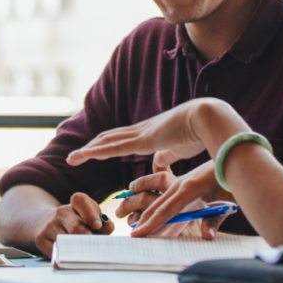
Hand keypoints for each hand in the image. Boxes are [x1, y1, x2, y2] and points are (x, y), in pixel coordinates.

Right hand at [34, 192, 114, 255]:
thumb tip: (108, 226)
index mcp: (75, 204)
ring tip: (83, 252)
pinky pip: (57, 252)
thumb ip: (103, 223)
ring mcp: (49, 225)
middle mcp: (61, 212)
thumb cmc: (78, 224)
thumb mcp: (91, 220)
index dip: (90, 213)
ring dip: (78, 250)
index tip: (97, 225)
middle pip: (77, 227)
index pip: (80, 200)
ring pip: (67, 242)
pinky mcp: (40, 238)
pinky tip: (69, 254)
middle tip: (94, 248)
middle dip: (88, 240)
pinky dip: (66, 256)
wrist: (47, 224)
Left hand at [67, 98, 242, 168]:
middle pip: (109, 138)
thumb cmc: (201, 133)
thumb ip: (167, 155)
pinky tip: (85, 154)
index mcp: (150, 133)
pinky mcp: (144, 140)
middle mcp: (141, 130)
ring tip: (72, 158)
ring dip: (88, 150)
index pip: (122, 138)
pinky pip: (115, 147)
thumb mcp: (179, 148)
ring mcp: (141, 134)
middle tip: (74, 156)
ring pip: (107, 142)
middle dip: (91, 147)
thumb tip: (158, 164)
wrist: (211, 119)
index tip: (92, 151)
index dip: (106, 145)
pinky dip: (98, 151)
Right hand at [128, 161, 233, 237]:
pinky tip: (147, 212)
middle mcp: (179, 184)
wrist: (232, 155)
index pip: (166, 210)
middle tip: (131, 235)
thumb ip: (214, 220)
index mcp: (189, 189)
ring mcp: (179, 182)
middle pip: (156, 205)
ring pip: (158, 200)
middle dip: (142, 220)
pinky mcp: (182, 182)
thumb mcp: (227, 200)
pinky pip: (164, 196)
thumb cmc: (231, 180)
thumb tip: (206, 236)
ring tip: (132, 223)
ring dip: (144, 212)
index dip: (151, 224)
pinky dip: (154, 206)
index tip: (137, 234)